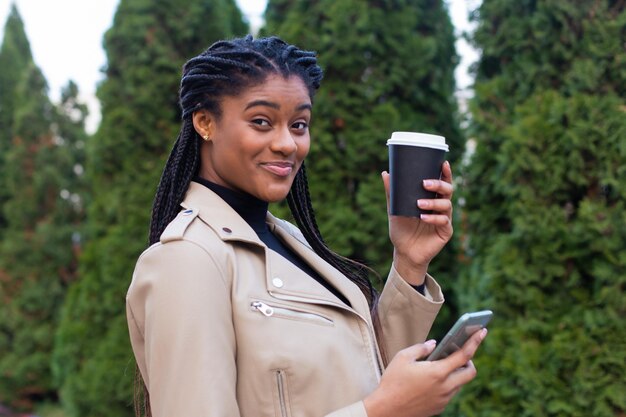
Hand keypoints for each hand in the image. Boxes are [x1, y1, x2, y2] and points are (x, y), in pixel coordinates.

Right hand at [363, 328, 486, 416]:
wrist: (387, 410)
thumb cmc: (393, 382)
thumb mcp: (402, 358)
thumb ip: (421, 348)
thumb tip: (433, 344)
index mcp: (437, 372)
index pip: (464, 355)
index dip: (475, 341)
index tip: (482, 331)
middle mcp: (445, 387)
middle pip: (470, 373)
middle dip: (469, 361)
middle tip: (458, 354)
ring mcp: (443, 399)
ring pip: (460, 384)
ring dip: (456, 373)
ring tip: (443, 365)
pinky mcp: (439, 407)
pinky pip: (450, 393)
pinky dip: (447, 384)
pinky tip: (434, 379)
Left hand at [381, 161, 453, 284]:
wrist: (403, 252)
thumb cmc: (401, 230)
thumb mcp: (395, 209)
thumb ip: (392, 192)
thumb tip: (385, 173)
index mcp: (432, 199)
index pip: (442, 183)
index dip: (445, 173)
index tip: (443, 163)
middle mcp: (441, 207)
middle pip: (448, 191)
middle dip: (439, 184)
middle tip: (425, 183)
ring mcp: (444, 219)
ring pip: (446, 205)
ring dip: (433, 202)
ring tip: (419, 204)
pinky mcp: (445, 232)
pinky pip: (443, 221)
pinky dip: (433, 218)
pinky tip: (423, 217)